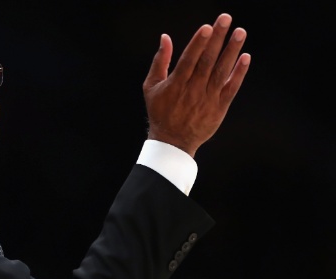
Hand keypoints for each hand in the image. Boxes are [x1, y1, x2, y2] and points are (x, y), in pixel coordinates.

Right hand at [143, 13, 250, 156]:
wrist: (173, 141)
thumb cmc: (160, 111)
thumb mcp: (151, 86)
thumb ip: (160, 61)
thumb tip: (165, 38)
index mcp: (176, 84)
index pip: (189, 59)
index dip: (199, 43)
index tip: (208, 27)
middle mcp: (193, 90)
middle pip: (207, 60)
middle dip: (218, 38)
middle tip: (226, 19)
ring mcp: (208, 98)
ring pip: (221, 71)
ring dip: (232, 51)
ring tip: (240, 32)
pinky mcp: (219, 107)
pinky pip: (231, 88)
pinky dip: (239, 73)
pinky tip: (245, 57)